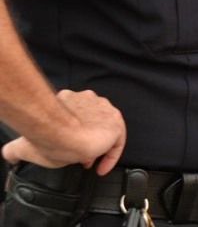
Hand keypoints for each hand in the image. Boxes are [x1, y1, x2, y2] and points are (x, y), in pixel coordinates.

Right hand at [2, 89, 125, 174]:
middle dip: (87, 141)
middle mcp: (90, 100)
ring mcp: (105, 109)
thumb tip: (8, 153)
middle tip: (81, 158)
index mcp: (70, 100)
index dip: (76, 136)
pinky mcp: (115, 122)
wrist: (63, 134)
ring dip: (98, 147)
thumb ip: (16, 148)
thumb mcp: (25, 144)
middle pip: (93, 122)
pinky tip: (102, 167)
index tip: (71, 153)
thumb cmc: (46, 138)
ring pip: (105, 129)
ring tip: (90, 163)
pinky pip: (117, 140)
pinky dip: (111, 154)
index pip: (78, 117)